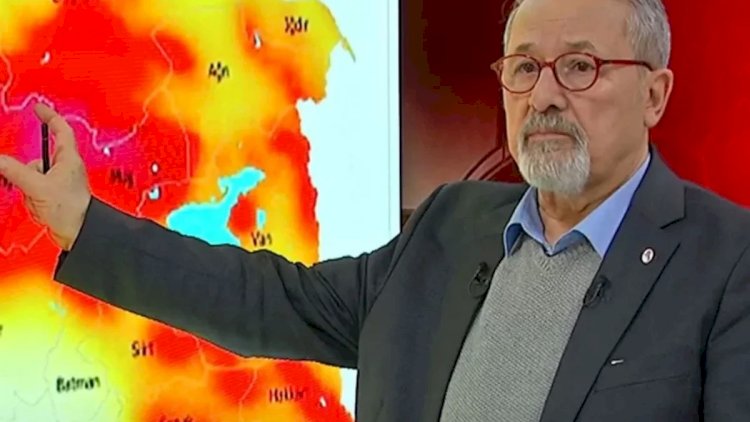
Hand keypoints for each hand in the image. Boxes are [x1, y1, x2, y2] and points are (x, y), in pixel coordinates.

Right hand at [0, 103, 91, 250]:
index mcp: (69, 158)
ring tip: (42, 202)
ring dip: (30, 192)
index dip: (49, 116)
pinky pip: (32, 193)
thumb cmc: (72, 209)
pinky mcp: (53, 198)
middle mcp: (65, 168)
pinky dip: (32, 201)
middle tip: (29, 184)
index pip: (60, 129)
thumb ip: (14, 171)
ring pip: (30, 178)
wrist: (79, 233)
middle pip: (35, 160)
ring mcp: (58, 184)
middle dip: (26, 175)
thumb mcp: (37, 186)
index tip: (38, 108)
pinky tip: (42, 210)